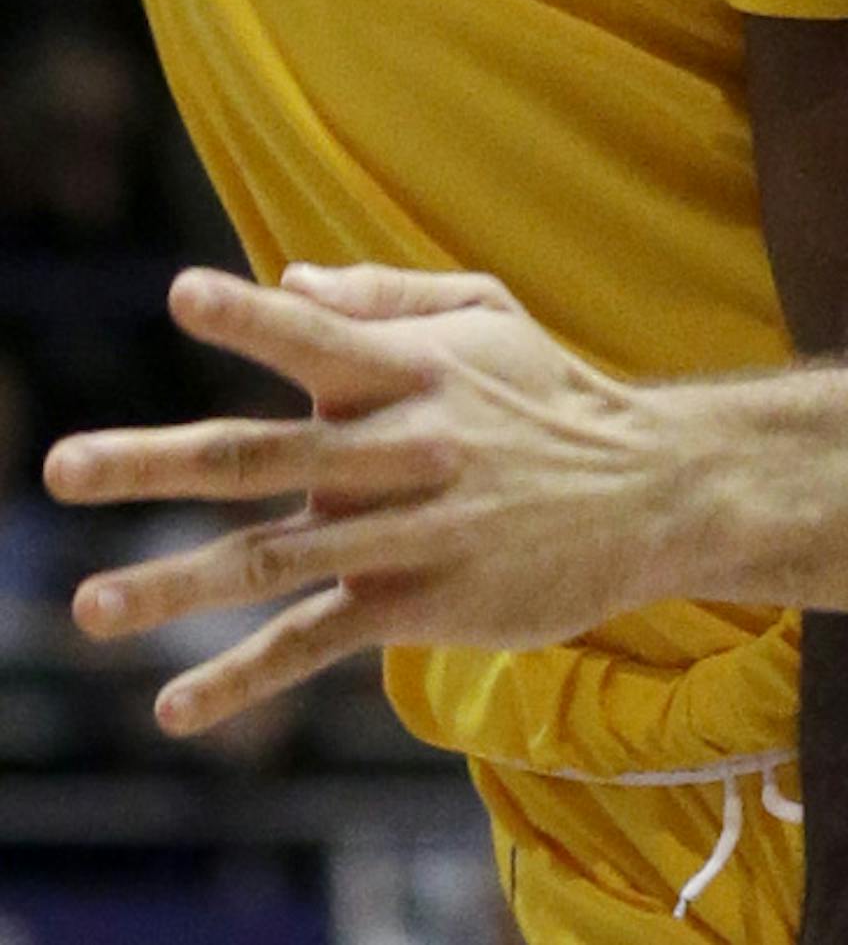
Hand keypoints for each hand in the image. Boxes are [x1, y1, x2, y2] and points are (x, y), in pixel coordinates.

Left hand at [47, 262, 701, 735]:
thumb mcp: (486, 311)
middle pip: (255, 455)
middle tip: (59, 466)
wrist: (643, 489)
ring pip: (267, 559)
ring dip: (171, 583)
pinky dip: (241, 676)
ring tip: (88, 603)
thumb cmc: (549, 390)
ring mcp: (400, 532)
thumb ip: (386, 295)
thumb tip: (290, 286)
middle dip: (152, 462)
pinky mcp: (414, 604)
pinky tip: (175, 705)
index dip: (249, 316)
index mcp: (407, 370)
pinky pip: (311, 643)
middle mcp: (392, 450)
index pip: (312, 337)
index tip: (182, 293)